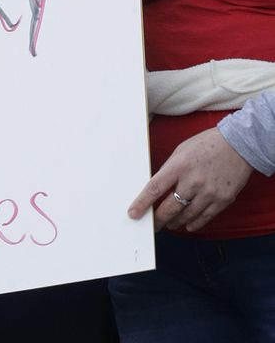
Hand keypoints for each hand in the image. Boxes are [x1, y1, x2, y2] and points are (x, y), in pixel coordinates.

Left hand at [128, 127, 253, 232]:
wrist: (238, 145)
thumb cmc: (206, 145)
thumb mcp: (181, 151)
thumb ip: (170, 169)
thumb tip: (158, 188)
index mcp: (179, 165)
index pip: (155, 188)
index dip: (142, 203)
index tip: (133, 214)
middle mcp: (193, 181)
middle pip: (170, 208)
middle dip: (158, 219)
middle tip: (153, 224)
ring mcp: (209, 192)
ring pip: (186, 216)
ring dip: (175, 222)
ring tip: (169, 223)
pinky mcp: (222, 200)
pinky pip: (204, 218)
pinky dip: (193, 223)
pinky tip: (187, 224)